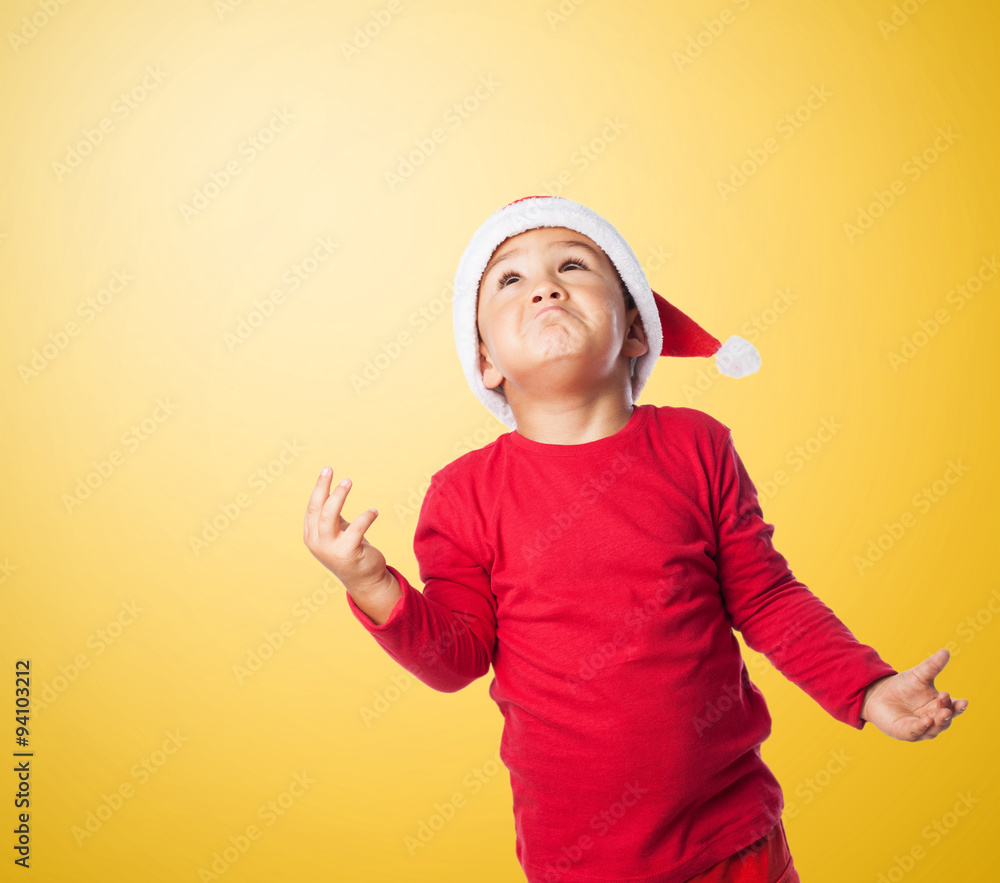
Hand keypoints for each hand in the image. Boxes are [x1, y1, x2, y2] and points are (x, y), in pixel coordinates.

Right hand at [303, 467, 387, 591]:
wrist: (365, 579)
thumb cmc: (351, 551)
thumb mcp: (337, 532)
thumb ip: (331, 516)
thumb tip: (332, 492)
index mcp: (312, 536)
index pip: (312, 508)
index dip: (319, 488)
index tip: (326, 471)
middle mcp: (317, 543)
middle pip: (317, 509)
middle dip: (322, 487)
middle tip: (330, 469)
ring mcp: (331, 549)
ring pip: (329, 516)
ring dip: (338, 496)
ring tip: (348, 481)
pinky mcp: (348, 553)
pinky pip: (356, 529)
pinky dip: (366, 517)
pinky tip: (374, 511)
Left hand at [860, 648, 968, 740]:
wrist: (877, 694)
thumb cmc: (902, 686)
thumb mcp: (918, 675)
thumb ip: (932, 665)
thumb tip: (946, 651)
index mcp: (939, 706)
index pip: (953, 707)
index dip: (958, 705)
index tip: (964, 701)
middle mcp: (933, 719)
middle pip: (945, 718)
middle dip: (947, 711)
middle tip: (947, 701)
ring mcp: (921, 728)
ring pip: (934, 728)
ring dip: (939, 721)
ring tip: (942, 713)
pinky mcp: (906, 733)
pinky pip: (916, 732)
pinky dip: (922, 727)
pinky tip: (926, 721)